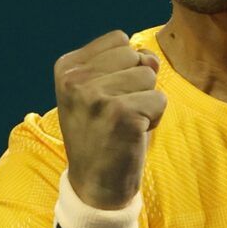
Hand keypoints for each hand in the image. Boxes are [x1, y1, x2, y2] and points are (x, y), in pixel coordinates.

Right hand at [54, 32, 167, 208]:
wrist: (94, 186)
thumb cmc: (102, 136)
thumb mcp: (101, 91)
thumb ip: (125, 64)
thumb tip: (152, 59)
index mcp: (66, 68)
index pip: (119, 41)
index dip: (124, 69)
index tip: (107, 98)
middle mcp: (76, 79)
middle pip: (135, 56)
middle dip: (137, 85)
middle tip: (117, 115)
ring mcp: (96, 96)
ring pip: (149, 76)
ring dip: (146, 102)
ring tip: (124, 124)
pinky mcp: (121, 114)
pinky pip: (160, 99)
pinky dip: (155, 119)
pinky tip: (133, 135)